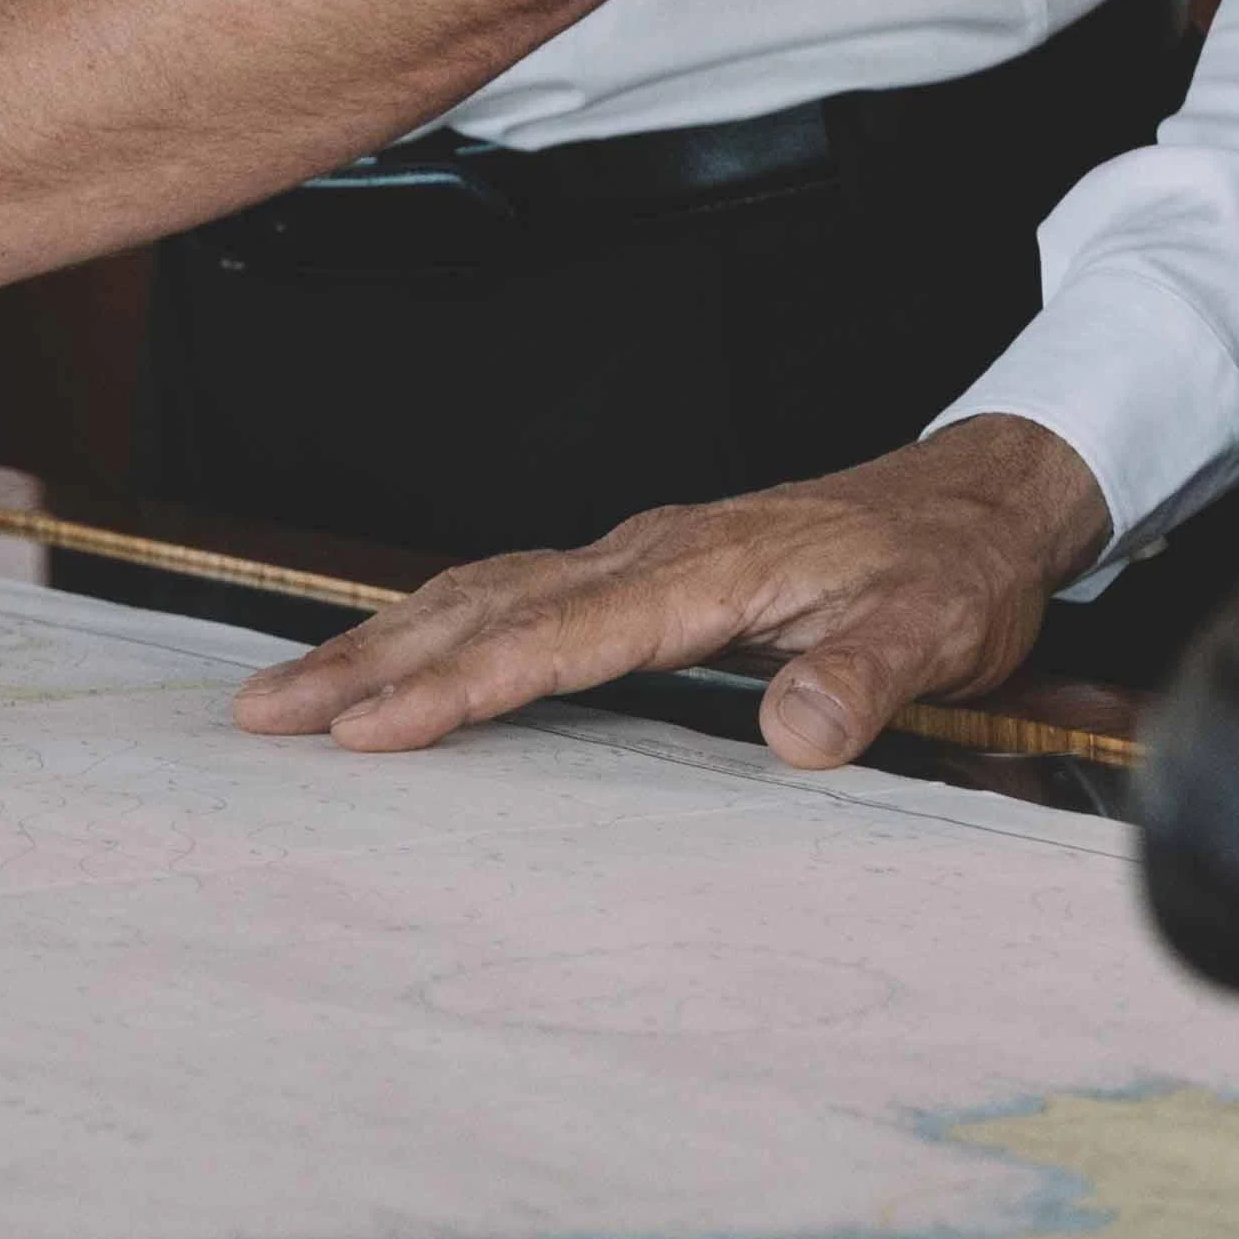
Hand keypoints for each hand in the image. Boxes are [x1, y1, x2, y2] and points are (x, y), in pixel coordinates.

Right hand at [230, 417, 1116, 768]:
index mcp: (706, 570)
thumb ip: (867, 678)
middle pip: (484, 603)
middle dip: (369, 660)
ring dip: (382, 641)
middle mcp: (651, 552)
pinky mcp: (639, 571)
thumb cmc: (948, 571)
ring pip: (483, 590)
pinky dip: (435, 623)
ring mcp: (638, 556)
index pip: (561, 636)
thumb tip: (799, 736)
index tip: (373, 727)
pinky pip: (512, 591)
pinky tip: (391, 656)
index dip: (463, 684)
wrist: (974, 502)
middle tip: (264, 716)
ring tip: (285, 694)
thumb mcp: (937, 630)